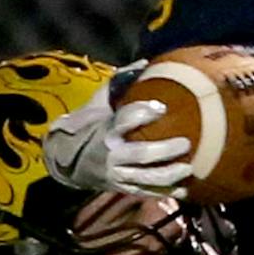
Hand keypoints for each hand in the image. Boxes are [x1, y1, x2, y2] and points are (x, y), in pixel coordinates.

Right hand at [44, 65, 192, 194]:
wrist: (65, 157)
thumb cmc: (91, 122)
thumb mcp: (100, 100)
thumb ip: (122, 81)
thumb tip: (147, 61)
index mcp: (105, 128)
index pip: (123, 119)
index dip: (142, 113)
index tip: (161, 108)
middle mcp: (110, 153)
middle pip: (140, 154)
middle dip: (164, 150)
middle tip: (185, 143)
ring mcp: (115, 173)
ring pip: (144, 178)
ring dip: (168, 175)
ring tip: (188, 168)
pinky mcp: (119, 187)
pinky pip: (144, 192)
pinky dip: (164, 193)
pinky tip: (183, 190)